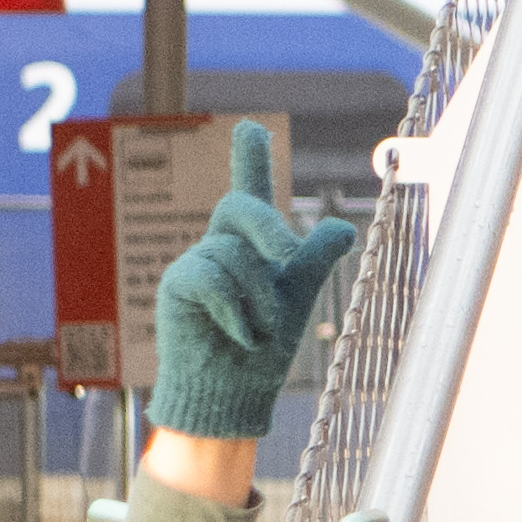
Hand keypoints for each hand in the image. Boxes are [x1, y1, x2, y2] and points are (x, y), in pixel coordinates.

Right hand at [144, 115, 361, 459]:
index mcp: (253, 246)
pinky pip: (211, 278)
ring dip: (260, 297)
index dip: (249, 159)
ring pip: (235, 253)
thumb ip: (315, 260)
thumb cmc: (262, 352)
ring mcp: (197, 262)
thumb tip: (344, 226)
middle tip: (288, 256)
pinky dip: (235, 310)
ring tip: (260, 331)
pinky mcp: (178, 285)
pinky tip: (239, 335)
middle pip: (242, 204)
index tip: (250, 127)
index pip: (251, 192)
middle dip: (270, 228)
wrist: (233, 394)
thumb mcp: (297, 299)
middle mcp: (221, 245)